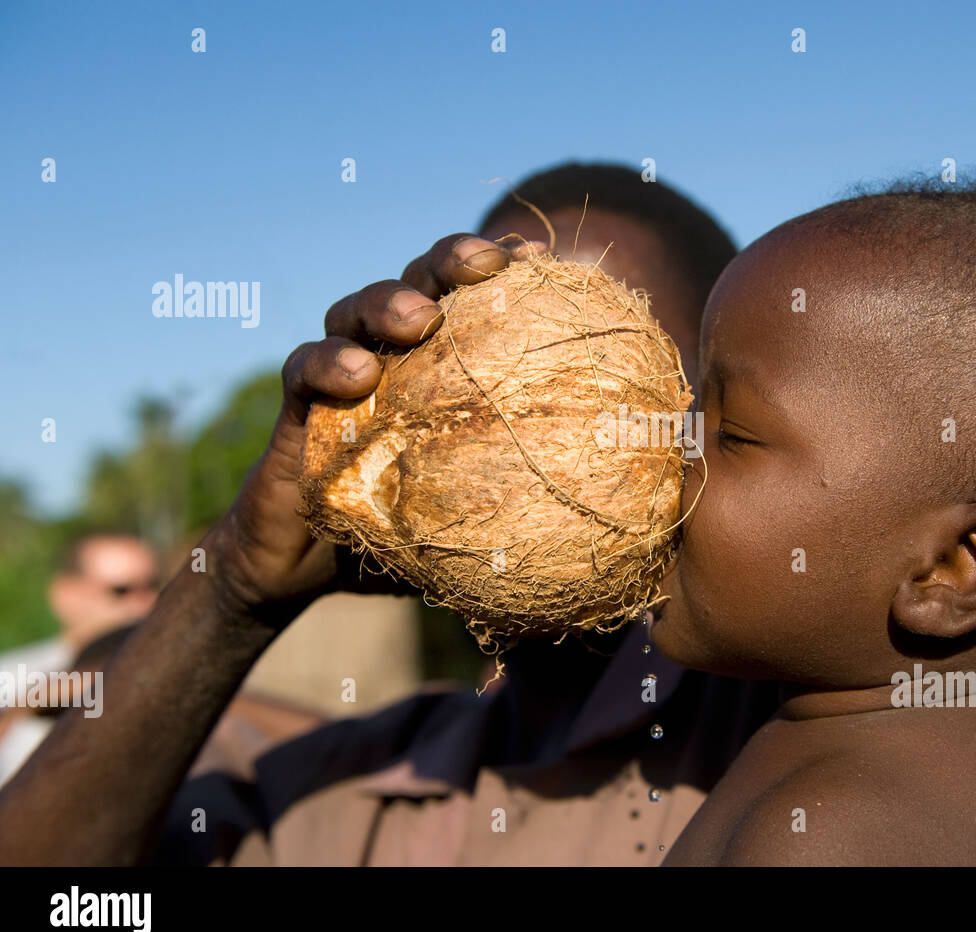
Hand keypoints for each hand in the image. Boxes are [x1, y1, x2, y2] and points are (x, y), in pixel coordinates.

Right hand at [208, 233, 546, 623]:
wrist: (306, 569)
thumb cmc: (404, 537)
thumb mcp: (475, 521)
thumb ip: (529, 509)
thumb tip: (623, 545)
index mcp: (439, 370)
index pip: (471, 301)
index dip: (503, 270)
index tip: (543, 260)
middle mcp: (390, 358)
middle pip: (417, 284)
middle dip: (450, 261)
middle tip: (486, 264)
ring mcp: (338, 378)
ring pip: (354, 310)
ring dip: (387, 303)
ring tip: (418, 320)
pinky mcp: (294, 408)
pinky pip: (301, 367)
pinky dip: (326, 361)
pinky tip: (357, 374)